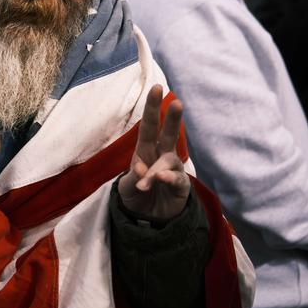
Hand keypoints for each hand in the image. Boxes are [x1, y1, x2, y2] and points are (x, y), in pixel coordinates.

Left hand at [118, 85, 190, 219]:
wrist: (147, 220)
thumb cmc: (136, 195)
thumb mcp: (126, 187)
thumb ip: (132, 178)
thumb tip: (140, 168)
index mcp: (145, 149)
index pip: (149, 125)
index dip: (152, 107)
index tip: (157, 87)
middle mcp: (162, 155)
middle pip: (169, 133)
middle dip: (172, 119)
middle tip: (177, 103)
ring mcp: (173, 169)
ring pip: (170, 160)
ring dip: (156, 171)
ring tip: (145, 183)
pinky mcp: (181, 185)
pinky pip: (176, 178)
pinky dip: (167, 178)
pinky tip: (159, 179)